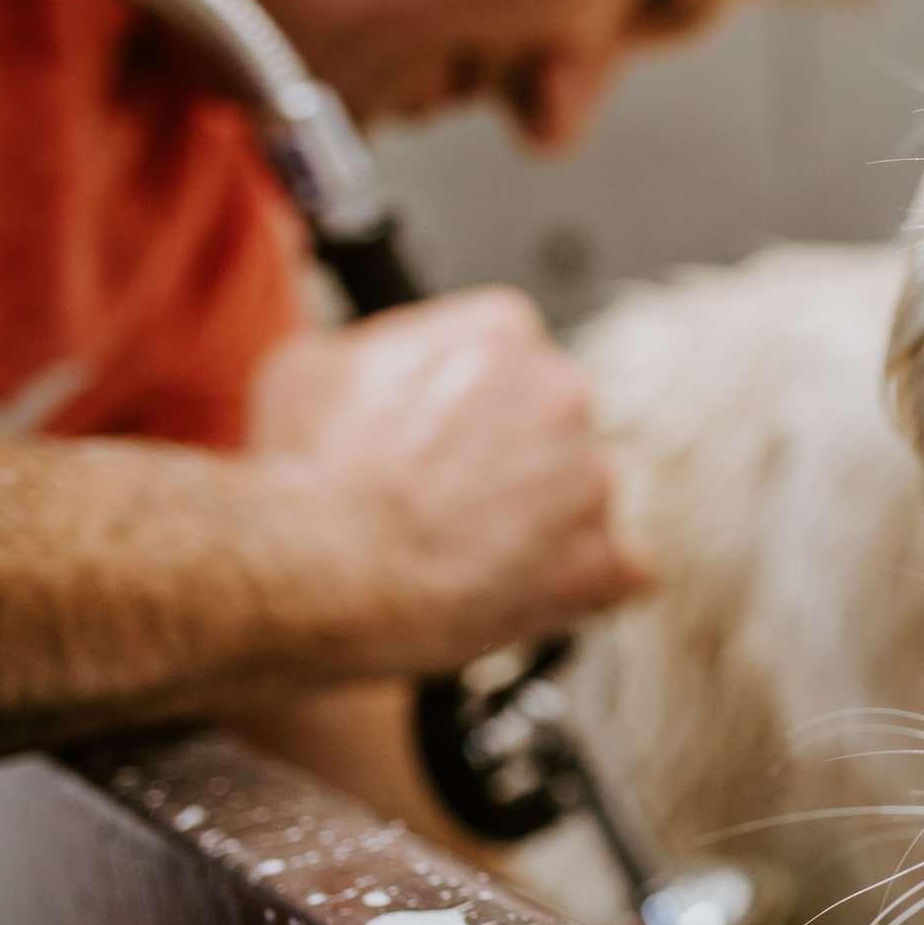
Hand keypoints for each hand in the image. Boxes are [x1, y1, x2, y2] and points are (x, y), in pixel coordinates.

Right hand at [248, 289, 650, 677]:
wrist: (312, 570)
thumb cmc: (305, 471)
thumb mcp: (314, 363)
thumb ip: (383, 346)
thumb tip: (390, 356)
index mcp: (503, 331)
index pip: (512, 359)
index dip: (470, 405)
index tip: (442, 437)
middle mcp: (563, 391)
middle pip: (553, 423)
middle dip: (511, 460)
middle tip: (450, 501)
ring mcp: (591, 478)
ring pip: (579, 496)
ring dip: (537, 523)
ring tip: (464, 554)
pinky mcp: (601, 562)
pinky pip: (618, 572)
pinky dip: (579, 586)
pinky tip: (521, 593)